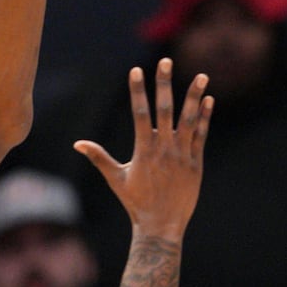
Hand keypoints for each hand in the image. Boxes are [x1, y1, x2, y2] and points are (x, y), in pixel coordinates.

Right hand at [75, 58, 212, 239]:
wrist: (161, 226)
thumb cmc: (136, 202)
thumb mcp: (116, 178)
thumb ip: (99, 157)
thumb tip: (77, 144)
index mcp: (143, 150)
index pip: (139, 113)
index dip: (138, 90)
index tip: (136, 70)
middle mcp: (163, 149)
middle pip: (165, 109)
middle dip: (164, 83)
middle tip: (165, 60)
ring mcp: (182, 155)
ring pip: (189, 120)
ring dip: (195, 96)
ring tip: (201, 75)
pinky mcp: (196, 163)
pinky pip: (201, 135)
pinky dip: (204, 118)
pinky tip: (209, 100)